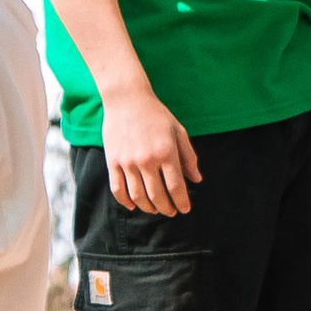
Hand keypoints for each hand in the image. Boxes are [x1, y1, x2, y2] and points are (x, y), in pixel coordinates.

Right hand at [102, 84, 202, 216]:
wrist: (126, 99)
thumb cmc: (156, 114)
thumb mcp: (178, 131)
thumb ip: (188, 156)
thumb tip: (197, 180)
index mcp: (166, 152)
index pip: (176, 186)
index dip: (182, 202)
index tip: (184, 209)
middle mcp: (147, 160)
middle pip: (157, 195)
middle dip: (166, 208)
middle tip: (171, 211)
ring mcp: (128, 162)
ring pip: (138, 196)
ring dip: (148, 208)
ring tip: (155, 209)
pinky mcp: (113, 161)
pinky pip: (118, 189)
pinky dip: (126, 201)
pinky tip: (133, 206)